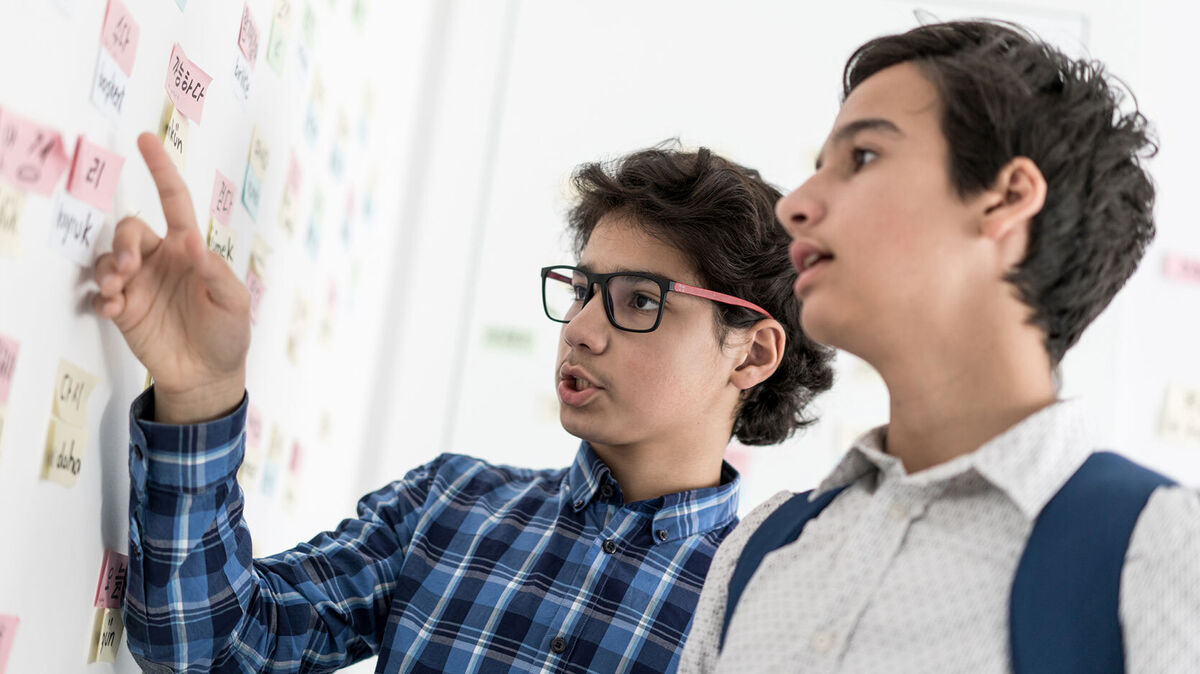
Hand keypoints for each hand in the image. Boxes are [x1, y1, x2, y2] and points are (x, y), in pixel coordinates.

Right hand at [93, 132, 249, 423]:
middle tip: (131, 264)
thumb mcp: (234, 302)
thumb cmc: (228, 333)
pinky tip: (114, 308)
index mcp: (188, 249)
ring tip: (119, 288)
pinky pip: (99, 294)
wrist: (209, 375)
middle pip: (129, 229)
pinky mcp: (123, 311)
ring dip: (108, 268)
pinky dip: (101, 297)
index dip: (160, 170)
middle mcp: (160, 261)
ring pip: (108, 258)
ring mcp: (139, 285)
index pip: (172, 200)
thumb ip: (215, 272)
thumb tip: (192, 244)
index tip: (145, 139)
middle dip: (123, 240)